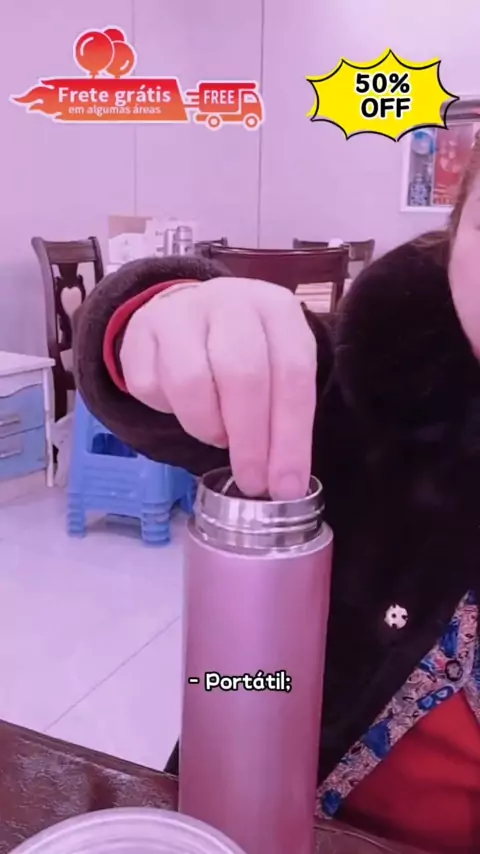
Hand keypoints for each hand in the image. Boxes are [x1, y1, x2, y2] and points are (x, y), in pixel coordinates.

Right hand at [120, 278, 316, 499]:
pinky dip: (168, 411)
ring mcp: (181, 312)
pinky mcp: (141, 330)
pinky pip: (150, 387)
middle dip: (249, 441)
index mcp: (276, 308)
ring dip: (207, 426)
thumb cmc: (247, 350)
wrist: (192, 313)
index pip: (292, 374)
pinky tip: (184, 406)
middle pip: (242, 376)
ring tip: (218, 436)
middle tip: (251, 481)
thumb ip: (285, 416)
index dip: (290, 436)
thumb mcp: (278, 369)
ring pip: (190, 382)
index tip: (286, 485)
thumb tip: (285, 484)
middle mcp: (229, 301)